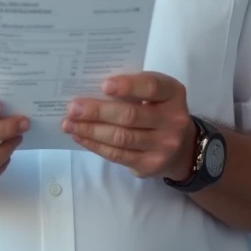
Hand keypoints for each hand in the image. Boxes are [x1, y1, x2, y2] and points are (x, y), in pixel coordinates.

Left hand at [61, 72, 195, 180]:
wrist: (182, 147)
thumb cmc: (159, 109)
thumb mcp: (156, 93)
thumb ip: (133, 88)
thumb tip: (90, 89)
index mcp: (173, 93)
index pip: (151, 87)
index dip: (128, 86)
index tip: (103, 85)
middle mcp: (173, 120)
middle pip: (130, 116)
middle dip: (97, 111)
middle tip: (72, 108)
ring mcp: (163, 146)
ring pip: (121, 138)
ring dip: (90, 130)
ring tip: (68, 123)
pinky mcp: (150, 165)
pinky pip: (117, 155)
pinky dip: (95, 145)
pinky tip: (80, 136)